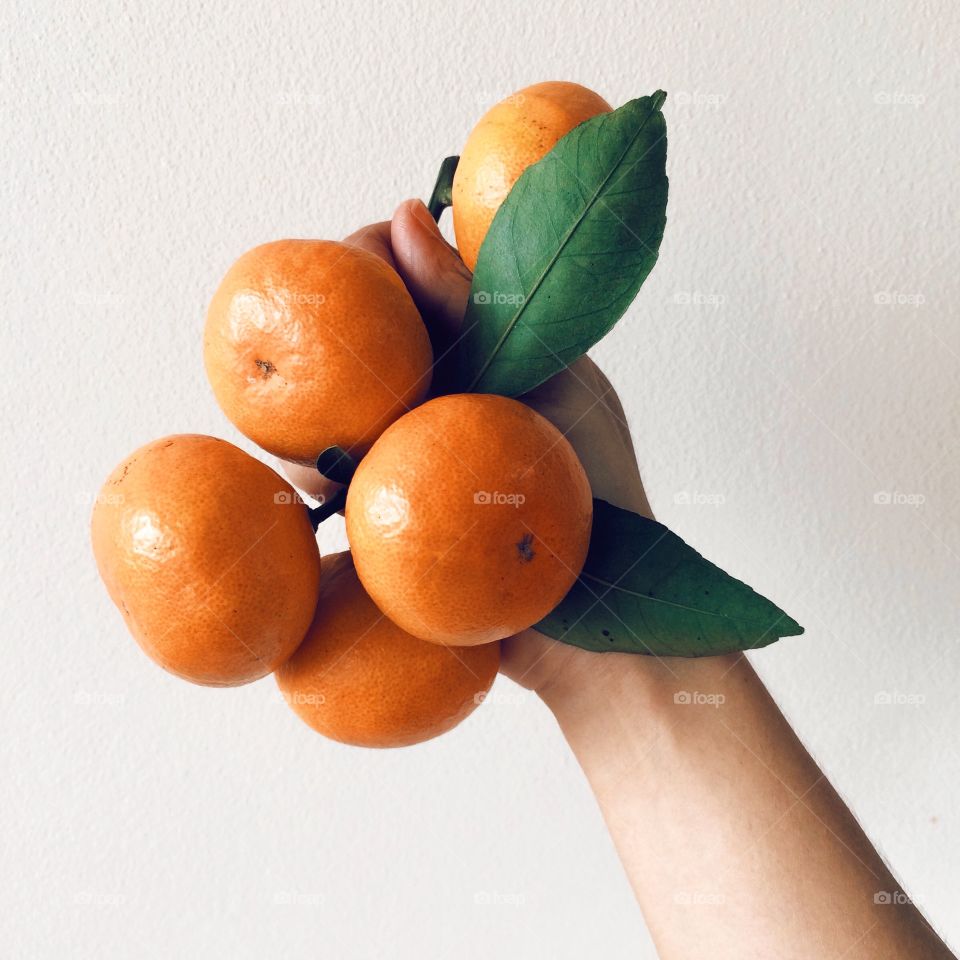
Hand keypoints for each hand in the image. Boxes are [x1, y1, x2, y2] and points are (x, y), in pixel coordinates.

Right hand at [286, 199, 655, 693]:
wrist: (591, 619)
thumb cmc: (595, 491)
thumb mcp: (546, 381)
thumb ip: (473, 304)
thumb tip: (404, 211)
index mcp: (484, 347)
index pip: (407, 273)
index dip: (371, 257)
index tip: (358, 262)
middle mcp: (438, 392)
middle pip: (354, 336)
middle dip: (332, 336)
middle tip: (330, 348)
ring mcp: (405, 451)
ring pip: (324, 407)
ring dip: (314, 412)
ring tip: (340, 441)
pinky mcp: (382, 510)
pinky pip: (326, 476)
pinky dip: (315, 473)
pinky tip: (327, 485)